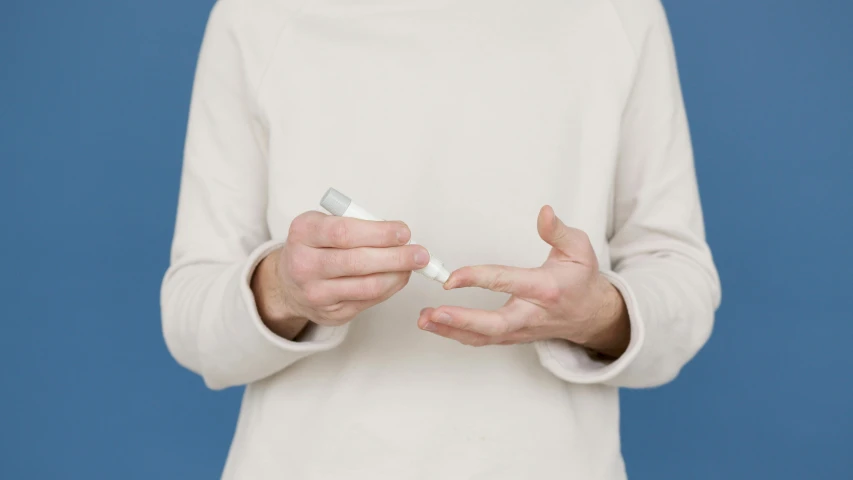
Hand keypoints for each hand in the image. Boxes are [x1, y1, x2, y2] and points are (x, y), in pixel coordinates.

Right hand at [252, 211, 430, 338]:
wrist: (289, 283)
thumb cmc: (315, 246)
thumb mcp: (324, 224)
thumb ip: (357, 224)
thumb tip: (401, 235)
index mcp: (303, 233)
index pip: (343, 233)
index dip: (378, 233)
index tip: (404, 232)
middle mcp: (304, 265)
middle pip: (357, 262)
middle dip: (396, 257)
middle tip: (420, 253)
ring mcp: (316, 293)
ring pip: (367, 286)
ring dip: (398, 275)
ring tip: (414, 264)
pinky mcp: (331, 313)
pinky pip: (369, 301)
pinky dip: (390, 288)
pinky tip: (399, 277)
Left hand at [417, 206, 629, 356]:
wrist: (593, 314)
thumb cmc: (582, 279)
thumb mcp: (579, 249)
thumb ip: (558, 231)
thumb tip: (544, 212)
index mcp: (545, 288)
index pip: (506, 282)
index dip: (477, 279)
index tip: (452, 277)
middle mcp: (532, 313)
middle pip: (494, 324)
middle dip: (461, 320)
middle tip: (433, 313)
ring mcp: (521, 330)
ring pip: (484, 337)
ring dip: (451, 331)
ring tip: (424, 320)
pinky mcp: (513, 336)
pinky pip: (484, 340)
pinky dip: (458, 335)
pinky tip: (437, 326)